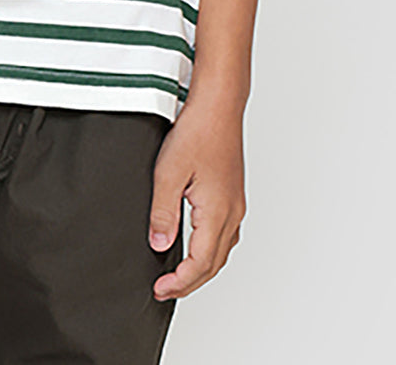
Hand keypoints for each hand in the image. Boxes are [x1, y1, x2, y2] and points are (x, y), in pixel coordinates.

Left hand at [148, 94, 245, 299]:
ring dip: (201, 269)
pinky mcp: (233, 194)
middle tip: (165, 290)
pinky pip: (225, 234)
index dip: (179, 282)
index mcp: (217, 212)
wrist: (219, 106)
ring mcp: (236, 204)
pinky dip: (210, 250)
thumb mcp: (168, 172)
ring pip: (222, 250)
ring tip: (178, 275)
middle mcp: (232, 213)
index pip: (200, 264)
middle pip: (214, 264)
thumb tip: (159, 244)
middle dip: (190, 283)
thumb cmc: (197, 132)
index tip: (159, 289)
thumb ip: (163, 212)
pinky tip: (196, 245)